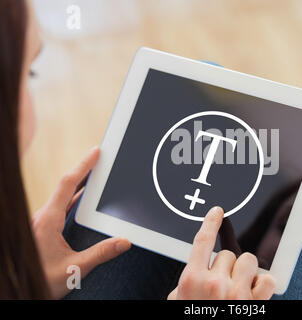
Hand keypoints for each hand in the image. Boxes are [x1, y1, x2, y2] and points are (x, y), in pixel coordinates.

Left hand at [32, 147, 130, 298]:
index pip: (67, 185)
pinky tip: (84, 201)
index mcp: (48, 221)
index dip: (83, 166)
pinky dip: (74, 197)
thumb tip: (123, 242)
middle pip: (66, 186)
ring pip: (62, 196)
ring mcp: (41, 223)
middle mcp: (42, 218)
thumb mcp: (74, 268)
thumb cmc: (39, 279)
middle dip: (84, 170)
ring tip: (95, 175)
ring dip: (79, 184)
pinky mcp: (42, 229)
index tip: (95, 152)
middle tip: (100, 158)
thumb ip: (100, 254)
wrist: (17, 291)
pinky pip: (60, 206)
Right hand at [168, 207, 275, 299]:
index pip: (203, 240)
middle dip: (226, 265)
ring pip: (248, 260)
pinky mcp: (256, 304)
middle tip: (222, 284)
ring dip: (245, 271)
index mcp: (192, 280)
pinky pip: (268, 278)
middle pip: (228, 253)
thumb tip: (196, 270)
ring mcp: (237, 293)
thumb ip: (185, 283)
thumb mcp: (178, 302)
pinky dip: (264, 282)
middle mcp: (214, 283)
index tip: (218, 212)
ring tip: (238, 287)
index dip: (210, 222)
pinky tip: (255, 291)